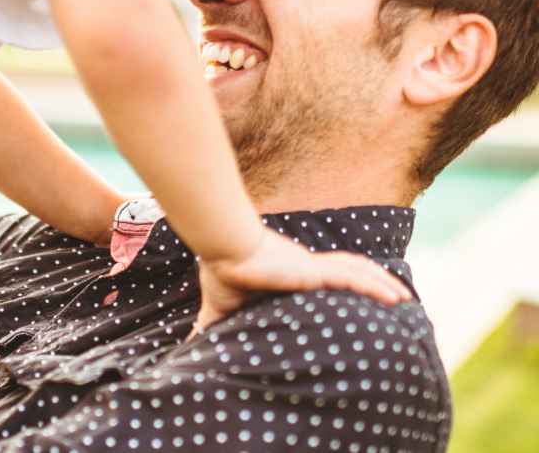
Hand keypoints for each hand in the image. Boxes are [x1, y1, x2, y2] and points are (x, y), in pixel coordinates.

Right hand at [193, 228, 414, 333]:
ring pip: (357, 274)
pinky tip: (396, 296)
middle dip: (373, 282)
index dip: (346, 283)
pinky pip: (353, 278)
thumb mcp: (220, 308)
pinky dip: (377, 286)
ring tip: (404, 298)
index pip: (326, 277)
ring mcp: (312, 268)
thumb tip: (191, 346)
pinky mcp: (313, 270)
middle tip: (396, 297)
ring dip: (382, 284)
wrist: (223, 250)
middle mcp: (306, 268)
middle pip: (348, 272)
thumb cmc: (222, 272)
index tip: (361, 296)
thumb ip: (212, 327)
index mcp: (291, 275)